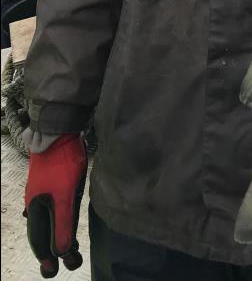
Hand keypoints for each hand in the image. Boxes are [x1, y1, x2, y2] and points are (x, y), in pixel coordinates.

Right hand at [24, 134, 86, 277]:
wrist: (58, 132)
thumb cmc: (61, 164)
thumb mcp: (64, 196)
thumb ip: (63, 223)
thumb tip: (60, 252)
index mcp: (36, 209)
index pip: (40, 240)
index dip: (47, 256)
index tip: (54, 271)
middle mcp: (36, 202)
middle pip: (43, 230)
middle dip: (52, 247)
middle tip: (66, 261)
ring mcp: (42, 190)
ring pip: (47, 217)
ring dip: (56, 232)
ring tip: (66, 244)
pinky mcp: (52, 179)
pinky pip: (52, 204)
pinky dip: (57, 215)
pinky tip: (59, 214)